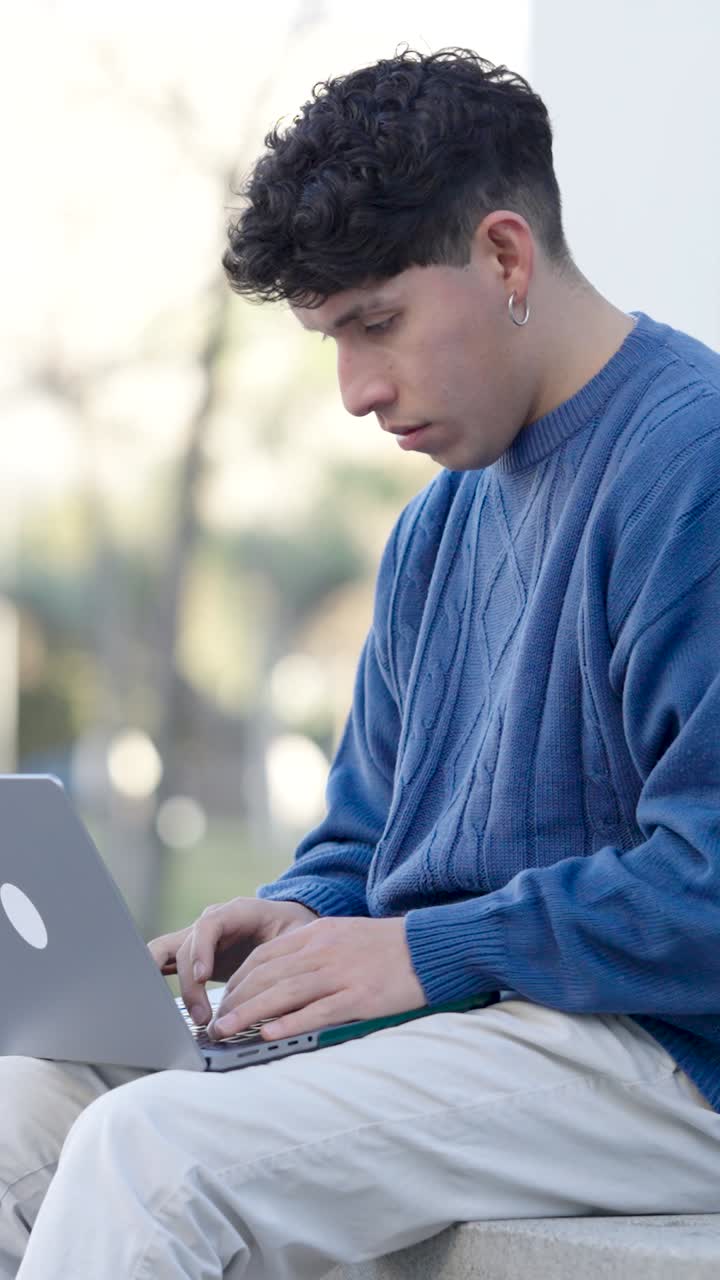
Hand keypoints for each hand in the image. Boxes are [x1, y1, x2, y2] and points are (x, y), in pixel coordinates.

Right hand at [148, 897, 317, 1026]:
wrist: (287, 924)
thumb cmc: (294, 929)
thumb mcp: (299, 936)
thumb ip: (290, 954)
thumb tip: (283, 986)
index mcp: (238, 912)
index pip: (209, 923)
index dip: (201, 949)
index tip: (202, 976)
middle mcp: (213, 922)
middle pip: (186, 946)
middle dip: (189, 983)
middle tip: (202, 1016)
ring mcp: (199, 938)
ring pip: (167, 952)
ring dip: (169, 985)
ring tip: (191, 1017)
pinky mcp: (193, 955)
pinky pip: (165, 961)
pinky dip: (156, 978)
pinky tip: (156, 1003)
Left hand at [208, 915, 425, 1041]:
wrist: (430, 947)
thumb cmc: (386, 946)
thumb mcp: (342, 934)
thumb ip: (311, 950)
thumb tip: (277, 973)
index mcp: (316, 934)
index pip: (263, 956)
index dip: (238, 980)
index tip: (223, 1000)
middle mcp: (323, 951)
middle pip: (266, 975)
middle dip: (234, 1000)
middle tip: (214, 1023)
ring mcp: (340, 973)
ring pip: (283, 994)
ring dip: (249, 1015)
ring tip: (226, 1032)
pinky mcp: (360, 997)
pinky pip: (317, 1011)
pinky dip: (289, 1023)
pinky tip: (268, 1035)